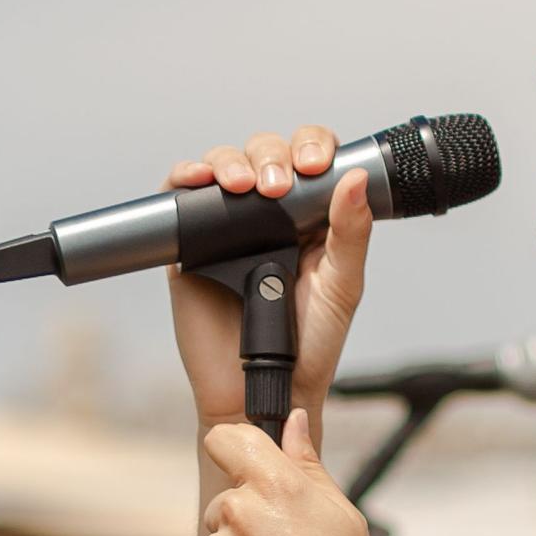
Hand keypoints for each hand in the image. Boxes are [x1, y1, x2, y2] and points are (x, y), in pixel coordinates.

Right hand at [163, 127, 372, 427]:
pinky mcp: (191, 242)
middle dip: (270, 155)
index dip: (311, 146)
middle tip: (275, 185)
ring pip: (224, 165)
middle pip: (265, 151)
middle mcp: (271, 214)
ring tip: (241, 187)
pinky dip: (185, 178)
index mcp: (312, 217)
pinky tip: (196, 182)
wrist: (263, 389)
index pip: (312, 158)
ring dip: (231, 163)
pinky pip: (181, 196)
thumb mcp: (342, 287)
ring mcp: (228, 226)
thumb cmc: (309, 344)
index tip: (313, 165)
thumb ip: (351, 234)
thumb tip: (354, 178)